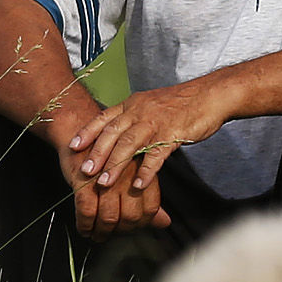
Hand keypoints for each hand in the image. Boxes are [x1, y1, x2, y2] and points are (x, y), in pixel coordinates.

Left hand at [61, 80, 231, 234]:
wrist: (209, 95)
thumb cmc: (180, 104)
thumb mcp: (149, 106)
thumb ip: (131, 119)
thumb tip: (114, 135)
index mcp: (132, 105)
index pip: (104, 118)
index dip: (87, 133)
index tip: (72, 147)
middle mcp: (140, 112)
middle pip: (113, 133)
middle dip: (97, 153)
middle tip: (84, 172)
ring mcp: (156, 122)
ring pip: (130, 144)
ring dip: (115, 165)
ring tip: (104, 183)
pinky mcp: (173, 134)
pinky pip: (157, 155)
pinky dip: (146, 171)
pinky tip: (138, 185)